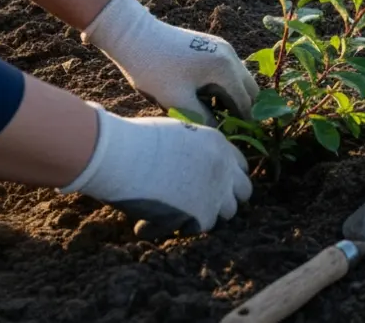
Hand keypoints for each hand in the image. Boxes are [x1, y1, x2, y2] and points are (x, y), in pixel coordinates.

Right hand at [60, 104, 251, 238]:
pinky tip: (145, 223)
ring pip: (224, 215)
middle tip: (198, 206)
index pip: (240, 167)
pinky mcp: (202, 214)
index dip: (225, 179)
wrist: (121, 155)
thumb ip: (192, 150)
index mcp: (218, 144)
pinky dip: (171, 228)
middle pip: (243, 193)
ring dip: (202, 217)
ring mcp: (216, 191)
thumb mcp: (175, 134)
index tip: (208, 186)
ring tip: (173, 214)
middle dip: (224, 200)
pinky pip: (196, 229)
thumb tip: (188, 166)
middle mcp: (224, 167)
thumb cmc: (134, 140)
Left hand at [82, 0, 258, 124]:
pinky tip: (207, 96)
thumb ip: (201, 119)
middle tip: (232, 128)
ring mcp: (222, 47)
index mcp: (225, 69)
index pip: (245, 102)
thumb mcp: (176, 100)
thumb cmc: (154, 69)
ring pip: (240, 78)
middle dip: (244, 109)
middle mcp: (230, 55)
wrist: (135, 36)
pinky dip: (225, 85)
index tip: (241, 139)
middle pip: (250, 88)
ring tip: (217, 114)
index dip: (245, 123)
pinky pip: (229, 69)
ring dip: (234, 96)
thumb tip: (218, 131)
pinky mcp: (212, 45)